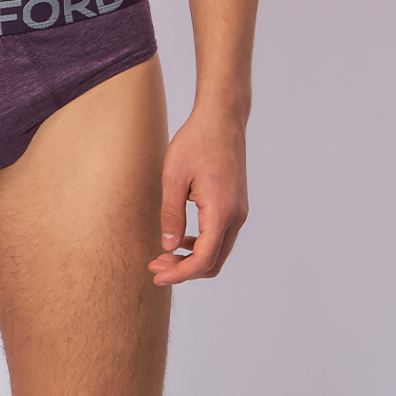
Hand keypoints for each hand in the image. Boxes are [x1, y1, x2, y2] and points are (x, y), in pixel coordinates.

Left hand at [148, 107, 247, 284]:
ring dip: (193, 259)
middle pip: (213, 261)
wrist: (222, 119)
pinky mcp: (236, 206)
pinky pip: (221, 237)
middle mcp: (236, 216)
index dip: (180, 273)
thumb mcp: (173, 177)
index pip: (203, 258)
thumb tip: (168, 247)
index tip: (157, 276)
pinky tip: (181, 238)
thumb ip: (171, 214)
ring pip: (218, 251)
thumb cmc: (196, 142)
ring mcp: (239, 212)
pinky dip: (202, 245)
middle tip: (155, 266)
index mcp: (221, 211)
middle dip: (184, 270)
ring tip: (164, 256)